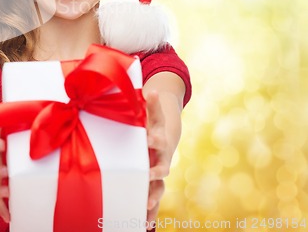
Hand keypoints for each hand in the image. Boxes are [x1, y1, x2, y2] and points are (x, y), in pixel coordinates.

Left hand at [145, 90, 169, 227]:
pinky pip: (153, 200)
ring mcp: (158, 172)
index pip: (157, 138)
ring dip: (153, 198)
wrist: (163, 133)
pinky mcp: (153, 183)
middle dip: (154, 173)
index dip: (154, 139)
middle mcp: (161, 158)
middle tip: (148, 176)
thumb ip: (149, 103)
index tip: (148, 139)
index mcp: (158, 139)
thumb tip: (150, 90)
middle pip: (161, 167)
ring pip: (158, 188)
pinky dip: (150, 213)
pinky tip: (145, 225)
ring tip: (146, 209)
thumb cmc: (151, 121)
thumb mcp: (150, 111)